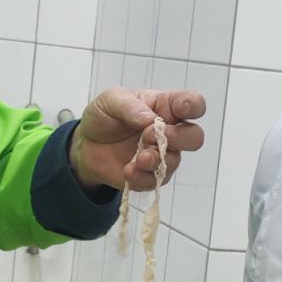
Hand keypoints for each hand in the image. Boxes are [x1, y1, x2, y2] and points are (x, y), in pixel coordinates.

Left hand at [70, 88, 205, 191]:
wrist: (87, 146)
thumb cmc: (104, 117)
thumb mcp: (110, 100)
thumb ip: (129, 106)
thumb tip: (150, 118)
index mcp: (165, 106)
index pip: (192, 104)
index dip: (193, 106)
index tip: (181, 110)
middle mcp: (169, 131)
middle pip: (194, 137)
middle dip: (179, 138)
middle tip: (150, 135)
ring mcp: (162, 155)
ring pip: (175, 161)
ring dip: (157, 160)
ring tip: (138, 158)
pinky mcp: (151, 175)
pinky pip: (156, 181)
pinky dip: (143, 177)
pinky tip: (128, 170)